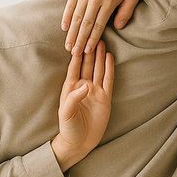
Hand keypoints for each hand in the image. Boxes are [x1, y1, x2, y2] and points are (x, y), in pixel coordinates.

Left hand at [51, 41, 114, 170]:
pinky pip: (108, 80)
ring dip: (99, 56)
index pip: (73, 67)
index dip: (76, 54)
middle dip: (89, 50)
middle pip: (87, 64)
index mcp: (71, 87)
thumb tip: (85, 86)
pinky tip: (110, 57)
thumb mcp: (67, 113)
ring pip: (98, 69)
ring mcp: (95, 91)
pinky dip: (109, 69)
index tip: (78, 39)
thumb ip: (74, 98)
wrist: (79, 142)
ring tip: (102, 41)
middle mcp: (83, 86)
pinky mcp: (105, 97)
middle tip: (92, 34)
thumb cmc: (68, 128)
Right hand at [62, 0, 148, 54]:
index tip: (87, 51)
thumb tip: (118, 27)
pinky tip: (64, 26)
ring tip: (68, 44)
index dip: (92, 40)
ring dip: (71, 31)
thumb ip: (127, 10)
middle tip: (73, 53)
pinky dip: (66, 15)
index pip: (98, 25)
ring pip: (76, 15)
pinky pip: (70, 2)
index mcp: (110, 1)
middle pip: (85, 23)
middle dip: (79, 40)